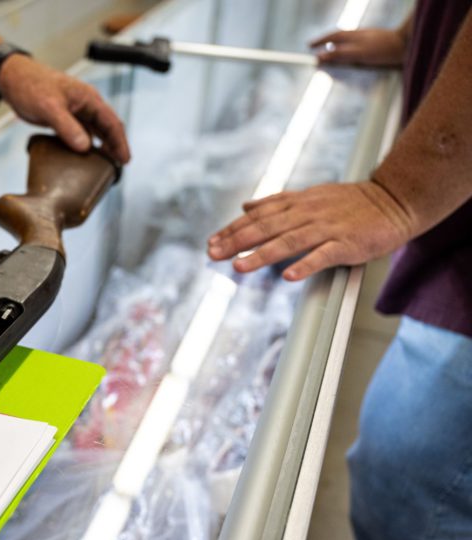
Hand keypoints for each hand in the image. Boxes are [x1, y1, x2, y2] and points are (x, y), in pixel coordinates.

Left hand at [0, 55, 130, 164]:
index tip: (125, 160)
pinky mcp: (64, 117)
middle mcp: (85, 104)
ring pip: (94, 131)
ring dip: (100, 147)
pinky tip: (82, 158)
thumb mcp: (49, 107)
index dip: (120, 142)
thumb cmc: (31, 85)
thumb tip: (85, 147)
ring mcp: (75, 111)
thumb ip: (68, 127)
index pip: (112, 122)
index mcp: (88, 98)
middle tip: (117, 168)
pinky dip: (84, 145)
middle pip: (107, 128)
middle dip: (114, 146)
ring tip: (104, 166)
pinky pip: (80, 133)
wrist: (12, 78)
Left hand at [207, 181, 415, 280]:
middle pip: (266, 228)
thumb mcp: (310, 195)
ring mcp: (327, 228)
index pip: (258, 216)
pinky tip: (289, 276)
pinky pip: (324, 255)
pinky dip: (306, 265)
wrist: (394, 200)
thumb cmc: (350, 202)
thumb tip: (246, 206)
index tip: (211, 242)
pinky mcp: (347, 244)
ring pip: (289, 241)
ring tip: (240, 266)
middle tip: (213, 254)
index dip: (233, 229)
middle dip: (237, 241)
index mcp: (297, 203)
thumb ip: (277, 202)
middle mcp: (308, 213)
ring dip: (262, 254)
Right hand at [309, 29, 405, 66]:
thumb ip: (339, 55)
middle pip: (339, 36)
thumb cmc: (385, 49)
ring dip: (338, 44)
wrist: (410, 44)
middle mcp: (360, 35)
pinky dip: (350, 48)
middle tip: (316, 47)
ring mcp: (370, 38)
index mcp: (354, 36)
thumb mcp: (358, 54)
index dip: (319, 41)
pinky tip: (353, 54)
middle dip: (326, 41)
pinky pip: (359, 44)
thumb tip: (320, 56)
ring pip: (349, 40)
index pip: (332, 37)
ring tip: (331, 50)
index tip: (308, 47)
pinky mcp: (378, 44)